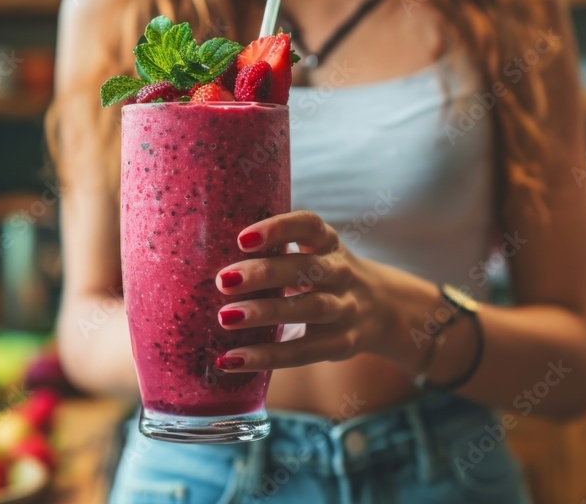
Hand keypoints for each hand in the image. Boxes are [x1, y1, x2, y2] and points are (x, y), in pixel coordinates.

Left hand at [214, 210, 399, 371]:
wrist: (383, 309)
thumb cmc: (323, 276)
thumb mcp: (313, 253)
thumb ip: (276, 251)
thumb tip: (202, 253)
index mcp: (328, 242)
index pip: (308, 226)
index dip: (278, 228)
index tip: (243, 239)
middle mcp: (340, 272)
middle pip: (304, 269)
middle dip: (264, 274)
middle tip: (223, 281)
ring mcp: (344, 309)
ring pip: (307, 309)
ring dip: (265, 313)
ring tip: (225, 318)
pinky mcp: (341, 344)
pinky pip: (303, 351)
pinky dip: (267, 357)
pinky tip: (231, 359)